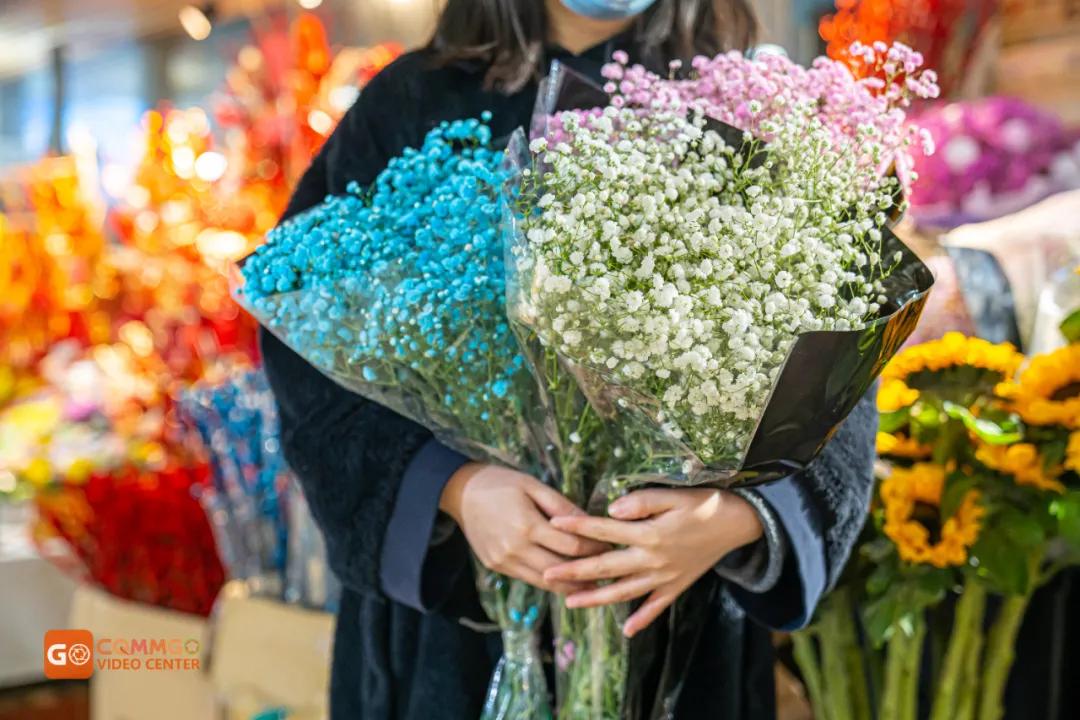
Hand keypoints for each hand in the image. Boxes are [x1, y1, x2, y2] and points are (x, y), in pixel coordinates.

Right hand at [439, 463, 608, 593]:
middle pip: (560, 569)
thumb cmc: (501, 482)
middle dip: (586, 572)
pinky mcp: (497, 567)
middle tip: (609, 572)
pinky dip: (548, 581)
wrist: (461, 492)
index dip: (594, 549)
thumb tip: (590, 523)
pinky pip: (528, 578)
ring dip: (569, 586)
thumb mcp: (533, 486)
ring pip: (544, 582)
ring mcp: (504, 561)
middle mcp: (515, 548)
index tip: (611, 547)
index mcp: (527, 525)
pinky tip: (564, 580)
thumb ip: (561, 507)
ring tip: (592, 585)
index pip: (571, 545)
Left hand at [544, 488, 763, 636]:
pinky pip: (656, 606)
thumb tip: (611, 509)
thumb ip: (641, 502)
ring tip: (569, 602)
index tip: (553, 524)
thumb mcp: (675, 495)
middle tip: (546, 573)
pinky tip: (627, 631)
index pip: (604, 530)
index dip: (578, 527)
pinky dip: (642, 619)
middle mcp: (652, 560)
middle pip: (606, 567)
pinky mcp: (677, 586)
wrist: (741, 523)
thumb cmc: (705, 504)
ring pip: (624, 592)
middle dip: (574, 571)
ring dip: (596, 598)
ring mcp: (664, 577)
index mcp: (649, 534)